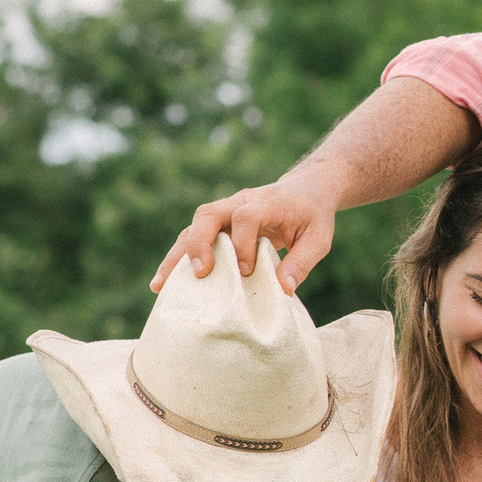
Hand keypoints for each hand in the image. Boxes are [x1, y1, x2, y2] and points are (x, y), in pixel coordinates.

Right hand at [153, 168, 338, 294]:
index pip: (246, 216)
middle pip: (208, 214)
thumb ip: (302, 262)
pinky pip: (192, 237)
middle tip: (200, 274)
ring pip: (193, 226)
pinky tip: (163, 283)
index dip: (243, 243)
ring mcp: (225, 211)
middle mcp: (240, 202)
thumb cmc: (313, 216)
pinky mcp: (218, 224)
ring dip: (177, 254)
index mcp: (267, 202)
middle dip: (200, 244)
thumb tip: (284, 290)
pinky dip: (177, 258)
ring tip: (162, 285)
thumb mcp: (319, 238)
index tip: (247, 270)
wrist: (305, 190)